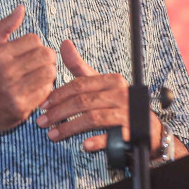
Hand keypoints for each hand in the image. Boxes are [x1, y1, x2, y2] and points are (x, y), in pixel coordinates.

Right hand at [0, 5, 56, 138]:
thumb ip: (4, 27)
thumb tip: (21, 8)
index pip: (34, 40)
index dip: (36, 44)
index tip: (30, 52)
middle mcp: (6, 72)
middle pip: (45, 55)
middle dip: (47, 57)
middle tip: (41, 63)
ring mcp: (14, 91)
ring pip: (49, 73)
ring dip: (48, 73)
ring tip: (39, 75)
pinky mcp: (20, 108)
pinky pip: (46, 92)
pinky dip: (45, 89)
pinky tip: (35, 89)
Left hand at [36, 39, 161, 153]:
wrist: (147, 128)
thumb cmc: (117, 103)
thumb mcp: (100, 84)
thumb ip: (80, 67)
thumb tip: (63, 43)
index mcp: (111, 81)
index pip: (80, 85)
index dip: (59, 94)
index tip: (42, 105)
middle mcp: (120, 94)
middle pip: (83, 101)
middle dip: (59, 112)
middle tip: (41, 122)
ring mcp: (127, 113)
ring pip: (93, 118)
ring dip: (70, 128)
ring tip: (53, 135)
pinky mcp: (132, 132)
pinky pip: (113, 137)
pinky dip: (98, 141)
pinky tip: (84, 145)